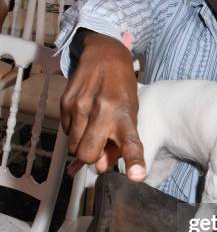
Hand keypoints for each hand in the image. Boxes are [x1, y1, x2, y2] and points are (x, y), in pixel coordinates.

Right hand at [60, 32, 145, 181]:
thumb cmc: (121, 88)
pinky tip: (83, 115)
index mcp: (124, 116)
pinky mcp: (65, 102)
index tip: (136, 176)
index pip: (131, 144)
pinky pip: (65, 131)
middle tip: (100, 143)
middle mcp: (102, 111)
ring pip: (73, 146)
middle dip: (92, 156)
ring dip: (81, 143)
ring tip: (92, 125)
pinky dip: (74, 130)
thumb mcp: (130, 114)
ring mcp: (80, 106)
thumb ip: (119, 142)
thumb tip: (102, 167)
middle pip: (87, 154)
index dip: (133, 162)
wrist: (104, 55)